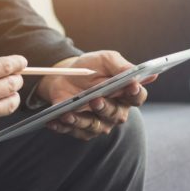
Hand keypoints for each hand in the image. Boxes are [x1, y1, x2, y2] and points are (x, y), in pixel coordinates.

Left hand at [38, 51, 154, 140]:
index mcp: (125, 94)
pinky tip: (52, 121)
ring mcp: (99, 122)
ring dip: (81, 120)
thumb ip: (120, 65)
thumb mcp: (105, 59)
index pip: (137, 97)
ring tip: (68, 113)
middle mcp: (115, 112)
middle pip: (116, 115)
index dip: (135, 93)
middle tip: (96, 100)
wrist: (65, 75)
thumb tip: (135, 72)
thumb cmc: (90, 67)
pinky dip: (62, 126)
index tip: (131, 86)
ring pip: (94, 126)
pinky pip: (73, 131)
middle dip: (105, 108)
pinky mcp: (81, 129)